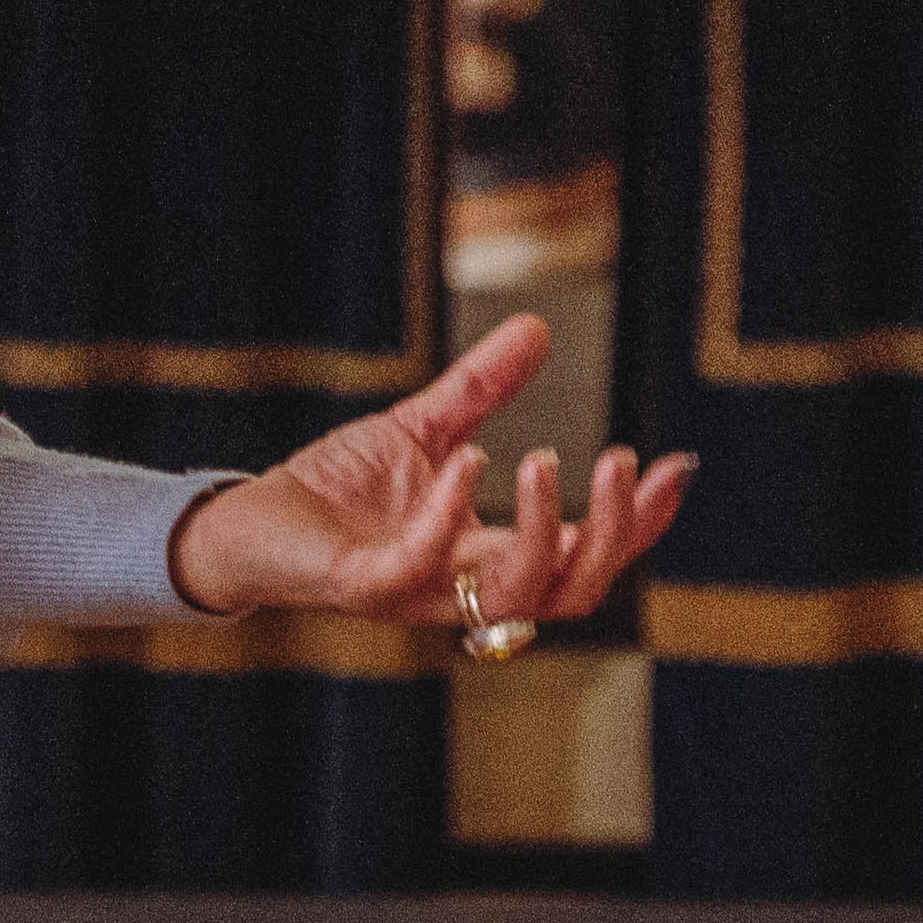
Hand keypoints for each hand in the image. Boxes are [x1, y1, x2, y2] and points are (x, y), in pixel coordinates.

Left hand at [158, 315, 693, 636]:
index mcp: (488, 557)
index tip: (673, 468)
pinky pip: (419, 565)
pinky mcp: (363, 586)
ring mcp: (417, 593)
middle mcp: (464, 588)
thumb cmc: (335, 491)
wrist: (248, 521)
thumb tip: (540, 328)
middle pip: (572, 590)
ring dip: (542, 530)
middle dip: (611, 534)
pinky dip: (450, 515)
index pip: (585, 558)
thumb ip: (481, 389)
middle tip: (621, 462)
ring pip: (512, 594)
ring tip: (547, 458)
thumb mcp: (421, 428)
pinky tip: (471, 458)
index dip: (636, 524)